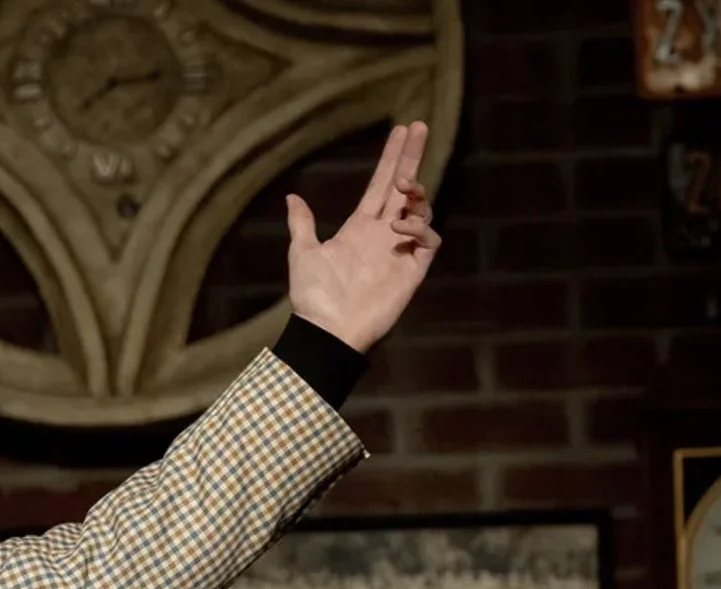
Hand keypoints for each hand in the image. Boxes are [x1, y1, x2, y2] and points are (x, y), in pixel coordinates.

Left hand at [284, 122, 441, 353]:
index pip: (380, 184)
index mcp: (360, 227)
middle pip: (405, 187)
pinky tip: (399, 225)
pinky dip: (420, 227)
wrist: (328, 330)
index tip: (401, 129)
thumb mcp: (302, 254)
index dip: (391, 157)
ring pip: (421, 210)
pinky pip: (428, 240)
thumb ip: (302, 224)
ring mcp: (400, 249)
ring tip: (404, 188)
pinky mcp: (412, 269)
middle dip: (413, 156)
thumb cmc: (313, 297)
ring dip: (416, 194)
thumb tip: (292, 197)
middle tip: (421, 127)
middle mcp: (384, 233)